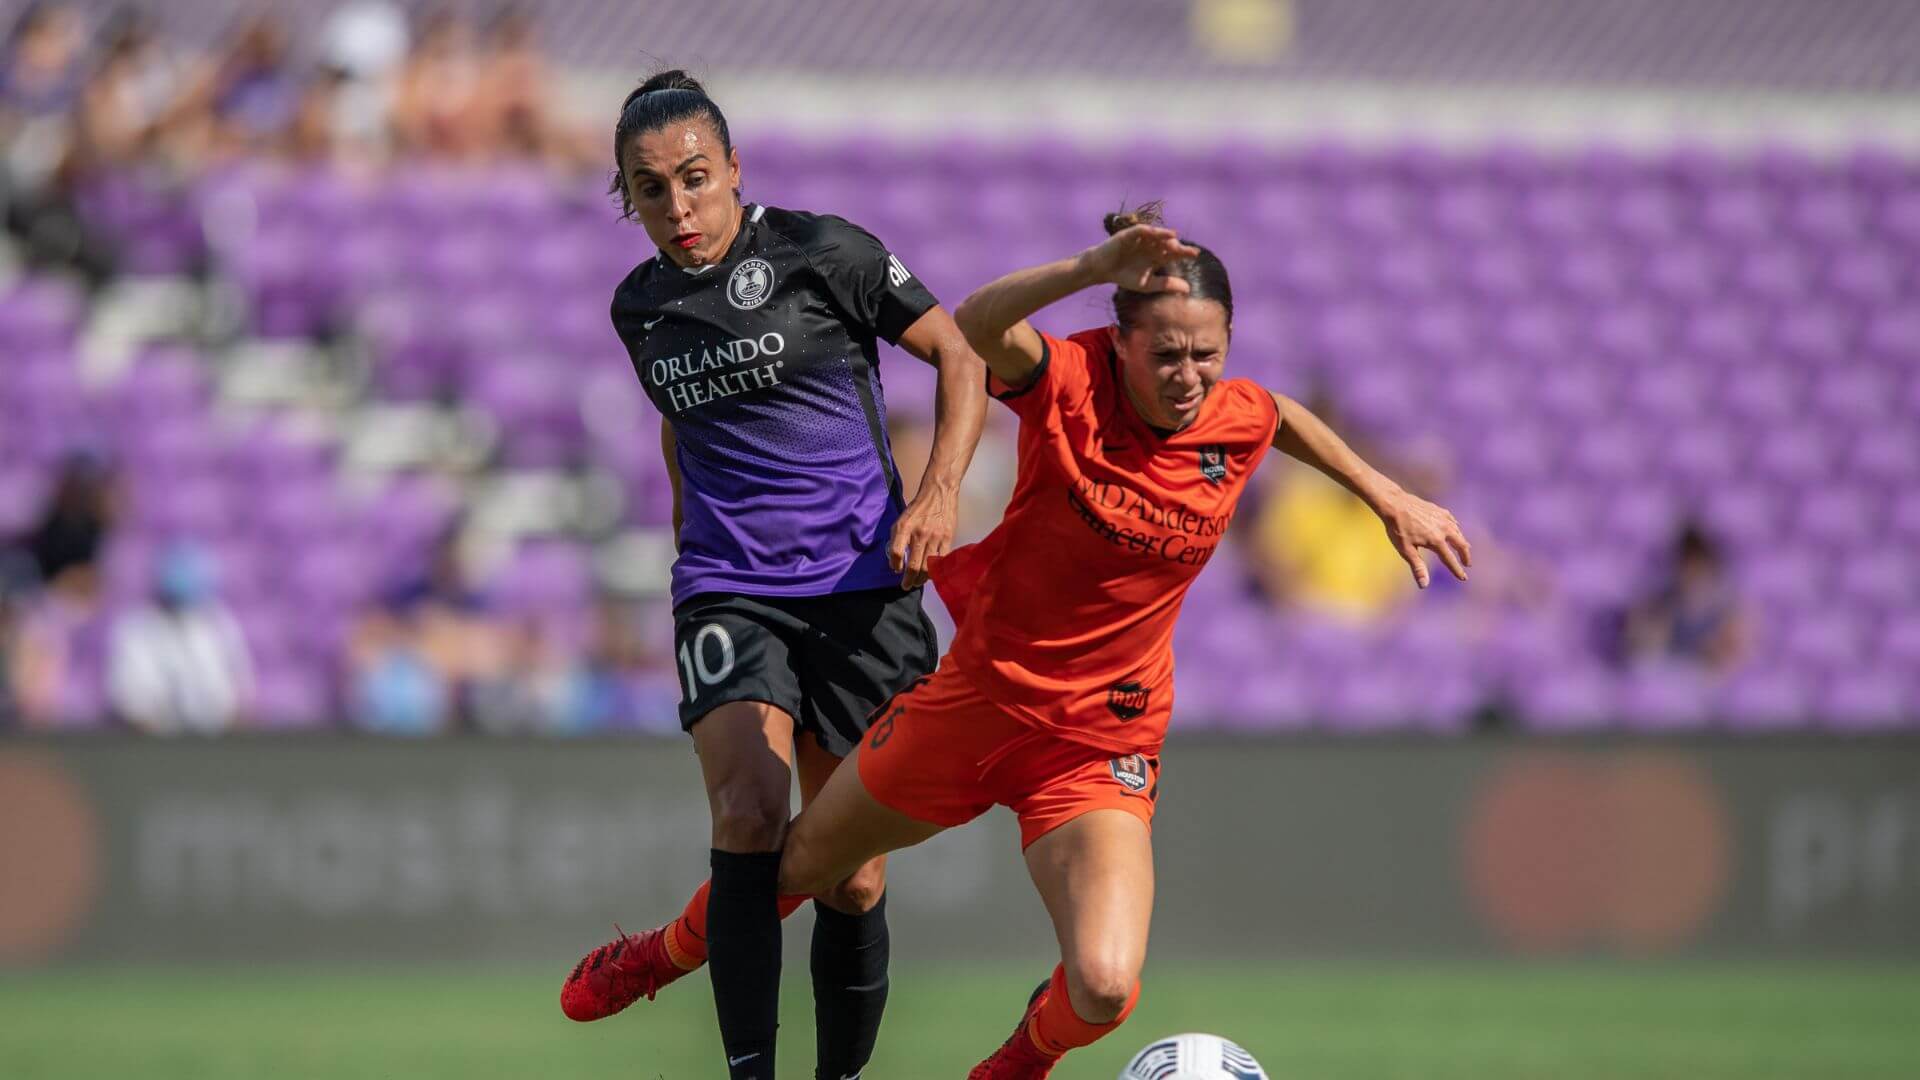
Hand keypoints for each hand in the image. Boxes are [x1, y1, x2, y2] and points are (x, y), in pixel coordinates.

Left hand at [888, 484, 958, 588]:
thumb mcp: (902, 519)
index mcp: (905, 528)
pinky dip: (936, 570)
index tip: (896, 570)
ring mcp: (935, 537)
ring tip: (919, 582)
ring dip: (922, 579)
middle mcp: (919, 534)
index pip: (897, 552)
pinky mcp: (948, 538)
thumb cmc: (918, 508)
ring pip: (928, 567)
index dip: (895, 565)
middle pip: (914, 565)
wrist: (939, 493)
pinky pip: (942, 560)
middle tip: (906, 586)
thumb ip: (897, 539)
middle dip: (909, 580)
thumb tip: (896, 560)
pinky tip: (932, 573)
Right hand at [1082, 226, 1201, 293]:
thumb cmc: (1124, 277)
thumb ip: (1166, 285)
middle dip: (1177, 246)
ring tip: (1174, 239)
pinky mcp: (1129, 235)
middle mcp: (1152, 246)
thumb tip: (1188, 289)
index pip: (1174, 253)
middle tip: (1187, 250)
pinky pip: (1142, 230)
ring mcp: (1141, 239)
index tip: (1195, 254)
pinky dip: (1150, 231)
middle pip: (1168, 243)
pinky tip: (1157, 233)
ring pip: (1157, 235)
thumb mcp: (1147, 284)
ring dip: (1165, 236)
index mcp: (1157, 257)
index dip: (1184, 252)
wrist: (1102, 270)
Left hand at [1373, 487, 1471, 589]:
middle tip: (1467, 564)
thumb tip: (1424, 585)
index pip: (1450, 559)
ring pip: (1459, 532)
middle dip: (1466, 556)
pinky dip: (1456, 529)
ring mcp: (1443, 518)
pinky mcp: (1440, 511)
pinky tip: (1455, 531)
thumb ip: (1417, 567)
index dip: (1457, 570)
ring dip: (1462, 542)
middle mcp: (1444, 529)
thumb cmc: (1397, 528)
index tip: (1463, 578)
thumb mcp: (1406, 550)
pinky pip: (1453, 522)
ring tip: (1462, 549)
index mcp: (1436, 541)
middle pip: (1461, 545)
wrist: (1394, 504)